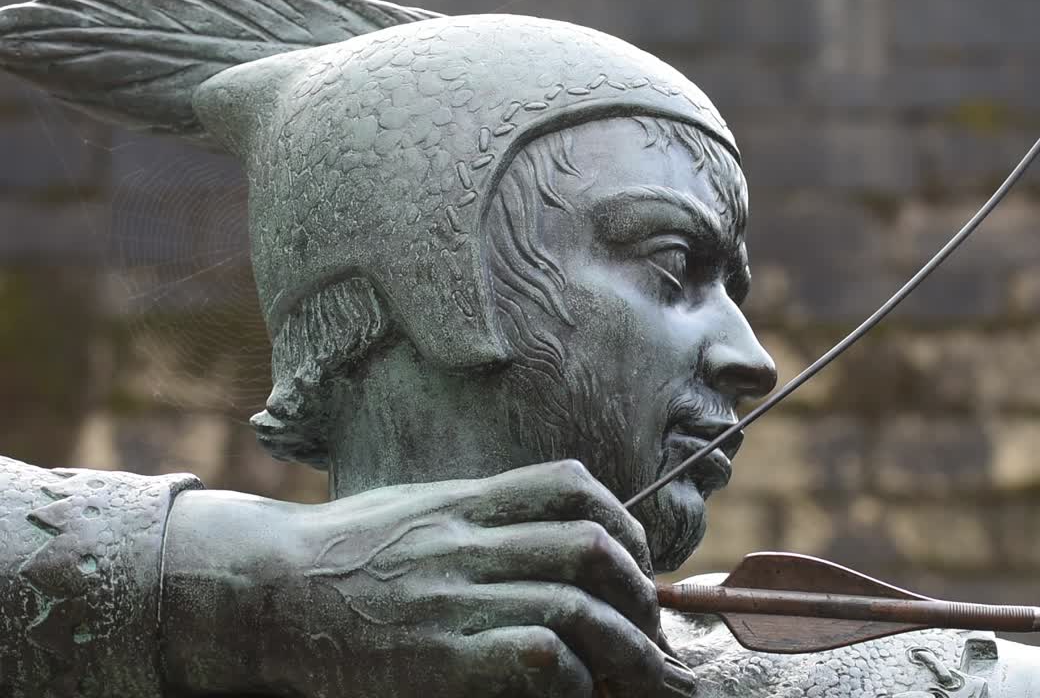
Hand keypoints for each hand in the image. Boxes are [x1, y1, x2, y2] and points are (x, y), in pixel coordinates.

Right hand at [160, 460, 696, 697]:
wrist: (264, 595)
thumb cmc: (339, 555)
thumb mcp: (413, 510)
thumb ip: (480, 513)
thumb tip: (553, 527)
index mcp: (463, 502)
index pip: (570, 485)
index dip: (623, 521)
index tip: (635, 559)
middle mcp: (466, 542)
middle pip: (589, 548)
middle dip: (640, 592)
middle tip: (652, 630)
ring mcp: (454, 599)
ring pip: (577, 605)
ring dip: (628, 644)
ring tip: (645, 672)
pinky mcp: (440, 658)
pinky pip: (539, 655)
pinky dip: (574, 673)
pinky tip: (576, 688)